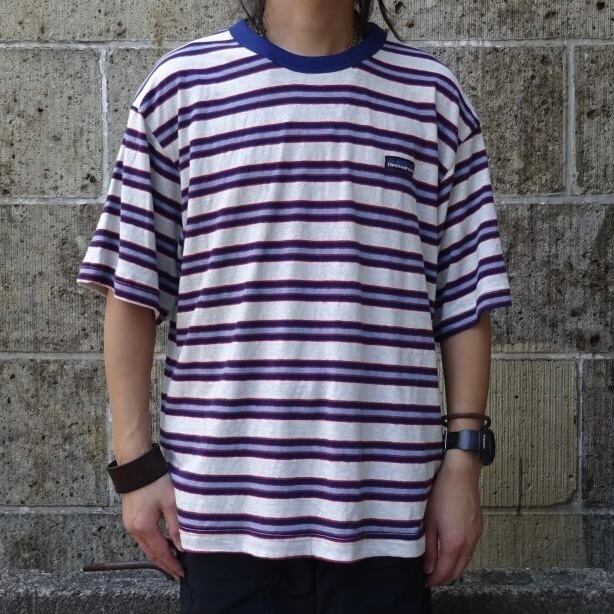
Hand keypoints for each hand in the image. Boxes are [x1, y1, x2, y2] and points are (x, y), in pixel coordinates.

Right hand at [121, 472, 184, 580]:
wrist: (136, 465)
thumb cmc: (154, 480)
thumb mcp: (171, 503)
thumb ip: (177, 526)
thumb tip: (183, 546)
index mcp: (144, 527)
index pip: (160, 553)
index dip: (171, 564)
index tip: (181, 573)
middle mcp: (134, 529)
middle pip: (151, 553)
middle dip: (164, 564)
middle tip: (177, 572)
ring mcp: (130, 523)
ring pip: (146, 546)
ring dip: (159, 554)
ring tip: (173, 559)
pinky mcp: (130, 517)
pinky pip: (143, 537)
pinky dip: (153, 543)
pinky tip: (163, 542)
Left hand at [422, 450, 482, 586]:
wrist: (461, 471)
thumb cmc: (440, 492)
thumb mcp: (428, 520)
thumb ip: (428, 547)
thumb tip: (427, 568)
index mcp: (455, 543)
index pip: (444, 573)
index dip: (432, 581)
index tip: (422, 582)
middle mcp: (469, 543)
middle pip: (457, 572)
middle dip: (442, 578)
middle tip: (428, 577)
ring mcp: (476, 535)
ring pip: (465, 562)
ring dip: (452, 568)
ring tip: (436, 565)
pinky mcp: (478, 527)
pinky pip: (470, 550)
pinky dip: (459, 557)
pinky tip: (449, 550)